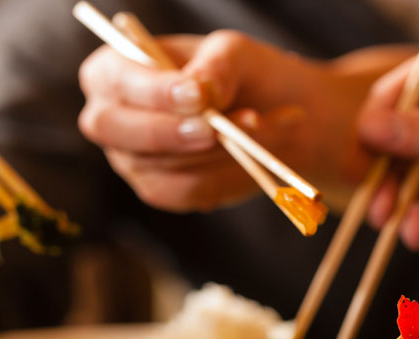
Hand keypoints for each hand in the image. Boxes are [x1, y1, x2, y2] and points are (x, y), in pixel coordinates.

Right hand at [78, 31, 394, 211]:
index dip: (147, 93)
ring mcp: (142, 162)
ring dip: (219, 159)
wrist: (309, 124)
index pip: (109, 82)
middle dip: (174, 136)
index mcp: (124, 69)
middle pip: (115, 135)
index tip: (198, 97)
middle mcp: (121, 117)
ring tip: (274, 129)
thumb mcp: (249, 59)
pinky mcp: (173, 194)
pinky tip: (260, 166)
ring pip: (157, 174)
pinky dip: (228, 184)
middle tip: (225, 129)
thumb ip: (219, 67)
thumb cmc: (271, 79)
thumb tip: (192, 91)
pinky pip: (188, 199)